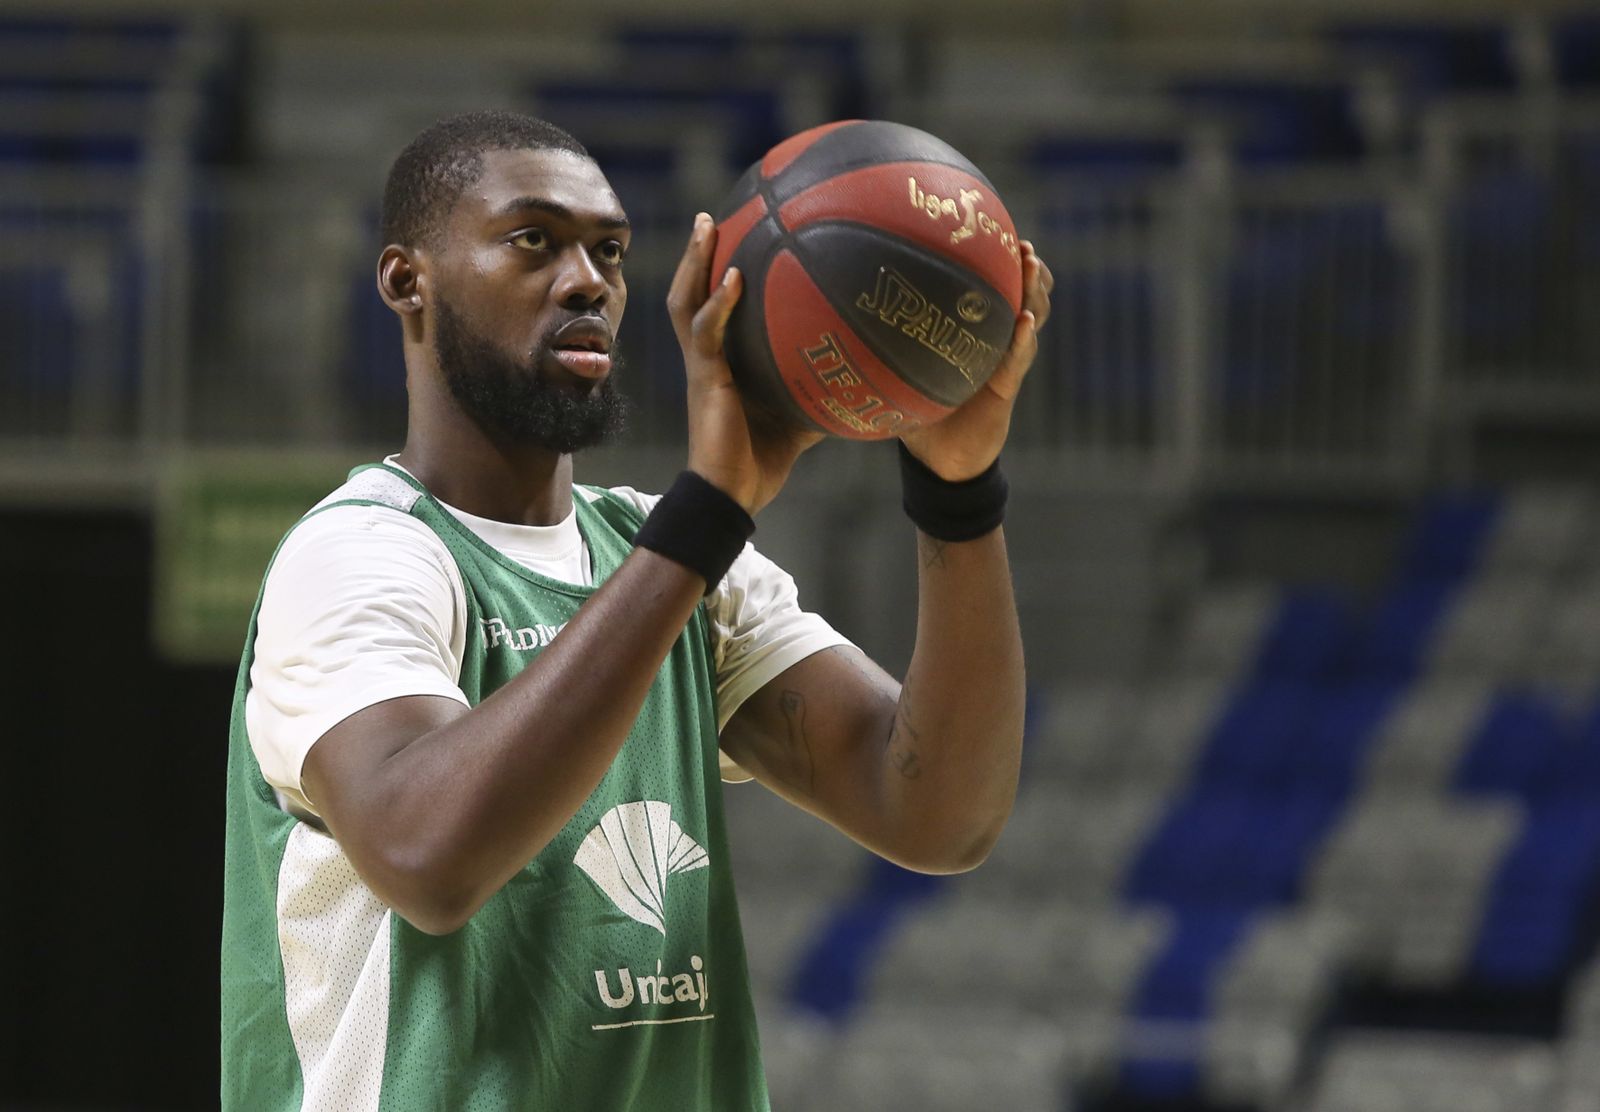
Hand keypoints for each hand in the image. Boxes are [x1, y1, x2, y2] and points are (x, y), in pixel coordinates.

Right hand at [666, 213, 822, 513]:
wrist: (733, 495)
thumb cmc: (761, 461)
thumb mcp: (801, 418)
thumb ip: (822, 393)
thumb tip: (866, 381)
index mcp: (722, 364)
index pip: (711, 310)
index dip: (713, 276)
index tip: (730, 240)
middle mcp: (706, 358)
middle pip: (688, 294)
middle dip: (694, 256)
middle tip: (707, 218)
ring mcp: (702, 366)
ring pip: (685, 303)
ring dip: (693, 263)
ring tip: (706, 226)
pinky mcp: (706, 379)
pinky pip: (707, 332)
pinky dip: (719, 303)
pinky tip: (733, 278)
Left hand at [899, 241, 1053, 480]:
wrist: (940, 461)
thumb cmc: (917, 414)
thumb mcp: (897, 373)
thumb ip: (879, 346)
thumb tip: (834, 312)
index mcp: (973, 334)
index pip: (995, 290)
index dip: (1002, 261)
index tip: (998, 232)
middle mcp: (993, 343)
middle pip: (1025, 295)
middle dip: (1029, 269)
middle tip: (1023, 245)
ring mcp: (1005, 363)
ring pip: (1031, 319)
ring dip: (1034, 293)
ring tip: (1031, 267)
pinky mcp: (1006, 389)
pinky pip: (1018, 360)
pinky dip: (1022, 339)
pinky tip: (1024, 320)